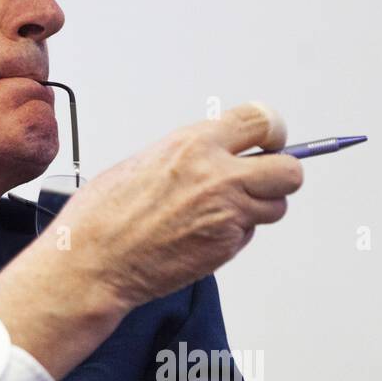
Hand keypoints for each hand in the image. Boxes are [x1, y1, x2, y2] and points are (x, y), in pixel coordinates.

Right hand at [0, 102, 301, 380]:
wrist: (92, 260)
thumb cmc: (103, 215)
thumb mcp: (144, 162)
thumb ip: (187, 155)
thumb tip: (212, 152)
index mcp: (193, 144)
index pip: (262, 120)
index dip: (271, 131)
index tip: (270, 139)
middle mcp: (217, 174)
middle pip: (289, 168)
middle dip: (280, 173)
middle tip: (262, 178)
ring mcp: (226, 212)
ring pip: (276, 206)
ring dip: (258, 207)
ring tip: (222, 211)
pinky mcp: (225, 245)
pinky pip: (248, 233)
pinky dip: (233, 234)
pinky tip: (201, 233)